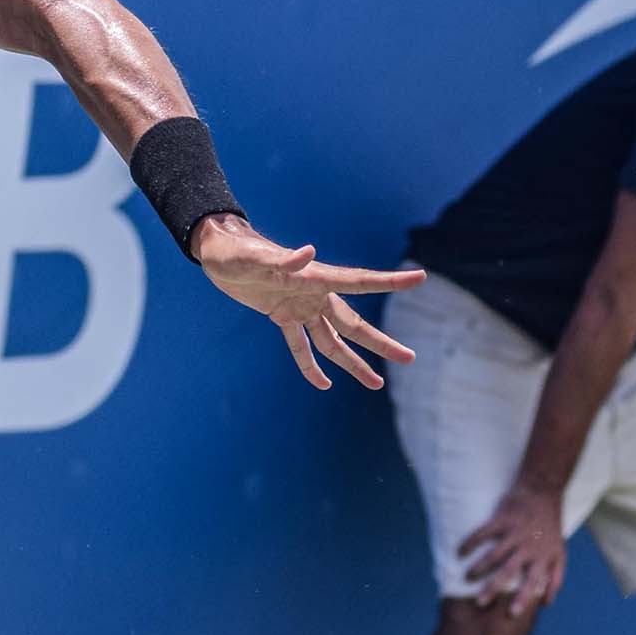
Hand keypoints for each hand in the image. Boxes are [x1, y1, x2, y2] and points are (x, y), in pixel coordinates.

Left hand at [189, 214, 424, 389]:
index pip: (359, 281)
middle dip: (380, 343)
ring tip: (376, 383)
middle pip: (353, 323)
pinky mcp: (282, 315)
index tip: (420, 278)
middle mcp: (313, 294)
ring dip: (353, 362)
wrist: (216, 252)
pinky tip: (324, 384)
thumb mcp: (254, 257)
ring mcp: (300, 306)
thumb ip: (282, 259)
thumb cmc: (235, 250)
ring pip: (333, 340)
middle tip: (410, 359)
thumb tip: (309, 251)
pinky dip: (310, 365)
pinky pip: (300, 345)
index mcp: (314, 277)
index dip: (389, 281)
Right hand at [460, 484, 567, 614]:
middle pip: (509, 571)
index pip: (534, 582)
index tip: (512, 613)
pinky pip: (482, 533)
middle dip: (494, 588)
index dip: (524, 598)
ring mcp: (515, 533)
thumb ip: (555, 578)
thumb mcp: (559, 553)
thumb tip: (548, 603)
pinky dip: (470, 543)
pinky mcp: (502, 519)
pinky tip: (460, 552)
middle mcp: (529, 547)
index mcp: (544, 557)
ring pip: (494, 555)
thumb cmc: (549, 528)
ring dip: (479, 568)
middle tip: (480, 602)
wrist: (542, 493)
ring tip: (467, 578)